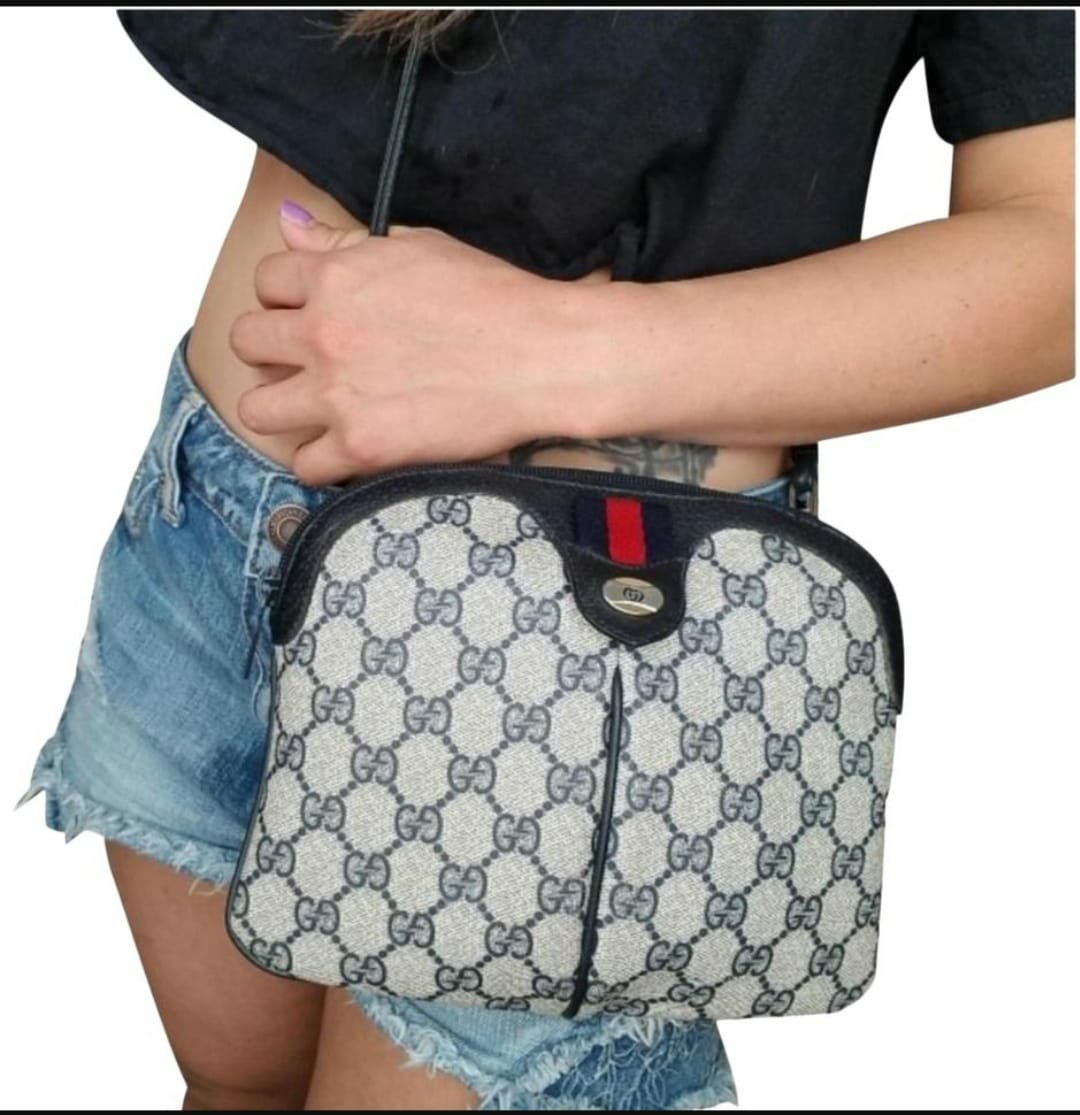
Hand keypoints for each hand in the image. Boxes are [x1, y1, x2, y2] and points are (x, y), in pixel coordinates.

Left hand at [229, 201, 593, 485]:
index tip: (307, 315)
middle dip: (272, 351)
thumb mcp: (418, 248)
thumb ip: (345, 242)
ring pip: (257, 410)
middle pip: (247, 342)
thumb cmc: (494, 299)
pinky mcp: (362, 445)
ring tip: (316, 411)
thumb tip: (288, 225)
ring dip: (282, 409)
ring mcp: (337, 392)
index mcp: (337, 276)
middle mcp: (324, 332)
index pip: (266, 280)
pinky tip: (349, 449)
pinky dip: (323, 460)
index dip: (285, 298)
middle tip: (308, 363)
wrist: (541, 356)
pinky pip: (305, 464)